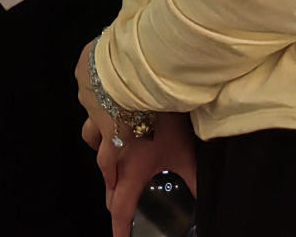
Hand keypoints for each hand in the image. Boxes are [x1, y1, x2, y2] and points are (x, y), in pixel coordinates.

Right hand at [75, 44, 198, 236]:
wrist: (129, 73)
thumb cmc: (158, 116)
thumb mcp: (183, 150)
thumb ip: (193, 179)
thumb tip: (206, 209)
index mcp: (128, 164)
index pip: (121, 205)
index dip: (119, 226)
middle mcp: (108, 147)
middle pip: (104, 175)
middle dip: (109, 190)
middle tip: (114, 198)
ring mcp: (95, 120)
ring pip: (92, 140)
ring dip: (101, 148)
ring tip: (109, 147)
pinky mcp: (89, 96)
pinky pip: (89, 110)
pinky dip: (97, 113)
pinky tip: (106, 102)